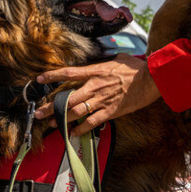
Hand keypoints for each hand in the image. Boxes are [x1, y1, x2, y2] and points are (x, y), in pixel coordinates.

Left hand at [34, 54, 160, 135]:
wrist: (151, 80)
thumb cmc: (136, 68)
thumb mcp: (118, 58)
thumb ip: (105, 61)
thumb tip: (102, 60)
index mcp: (95, 71)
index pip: (68, 73)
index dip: (52, 76)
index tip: (40, 79)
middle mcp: (94, 86)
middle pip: (67, 98)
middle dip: (51, 106)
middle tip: (39, 112)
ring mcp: (102, 100)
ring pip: (76, 112)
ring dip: (62, 119)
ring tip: (51, 124)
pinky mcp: (110, 111)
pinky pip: (91, 122)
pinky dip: (80, 129)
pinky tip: (72, 133)